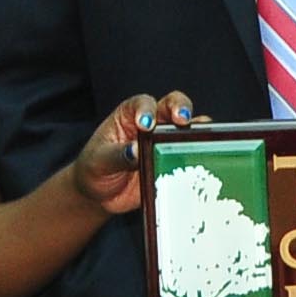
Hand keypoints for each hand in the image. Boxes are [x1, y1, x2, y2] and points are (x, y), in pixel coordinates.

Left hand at [75, 93, 199, 212]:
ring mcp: (166, 141)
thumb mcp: (99, 162)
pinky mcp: (175, 159)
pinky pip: (192, 154)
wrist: (101, 193)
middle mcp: (152, 122)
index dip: (147, 109)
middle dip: (181, 109)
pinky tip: (200, 162)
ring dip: (197, 131)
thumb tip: (134, 151)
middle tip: (182, 120)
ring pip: (189, 127)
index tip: (145, 124)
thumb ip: (116, 156)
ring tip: (198, 141)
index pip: (142, 103)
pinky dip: (199, 155)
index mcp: (129, 114)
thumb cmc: (95, 168)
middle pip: (174, 105)